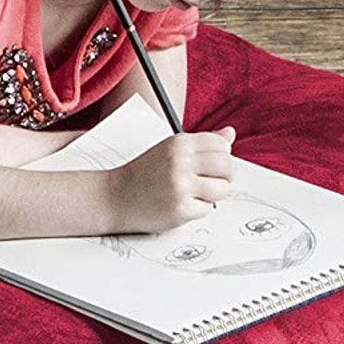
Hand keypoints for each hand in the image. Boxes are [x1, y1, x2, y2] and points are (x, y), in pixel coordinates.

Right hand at [110, 125, 236, 231]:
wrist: (113, 197)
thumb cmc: (142, 174)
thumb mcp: (169, 150)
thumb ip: (201, 143)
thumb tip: (230, 133)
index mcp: (179, 143)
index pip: (221, 145)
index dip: (223, 157)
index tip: (213, 166)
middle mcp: (181, 161)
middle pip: (227, 167)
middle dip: (224, 177)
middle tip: (209, 183)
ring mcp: (181, 186)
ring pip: (222, 189)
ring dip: (212, 195)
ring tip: (193, 195)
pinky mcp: (180, 209)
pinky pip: (206, 209)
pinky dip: (197, 210)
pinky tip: (180, 205)